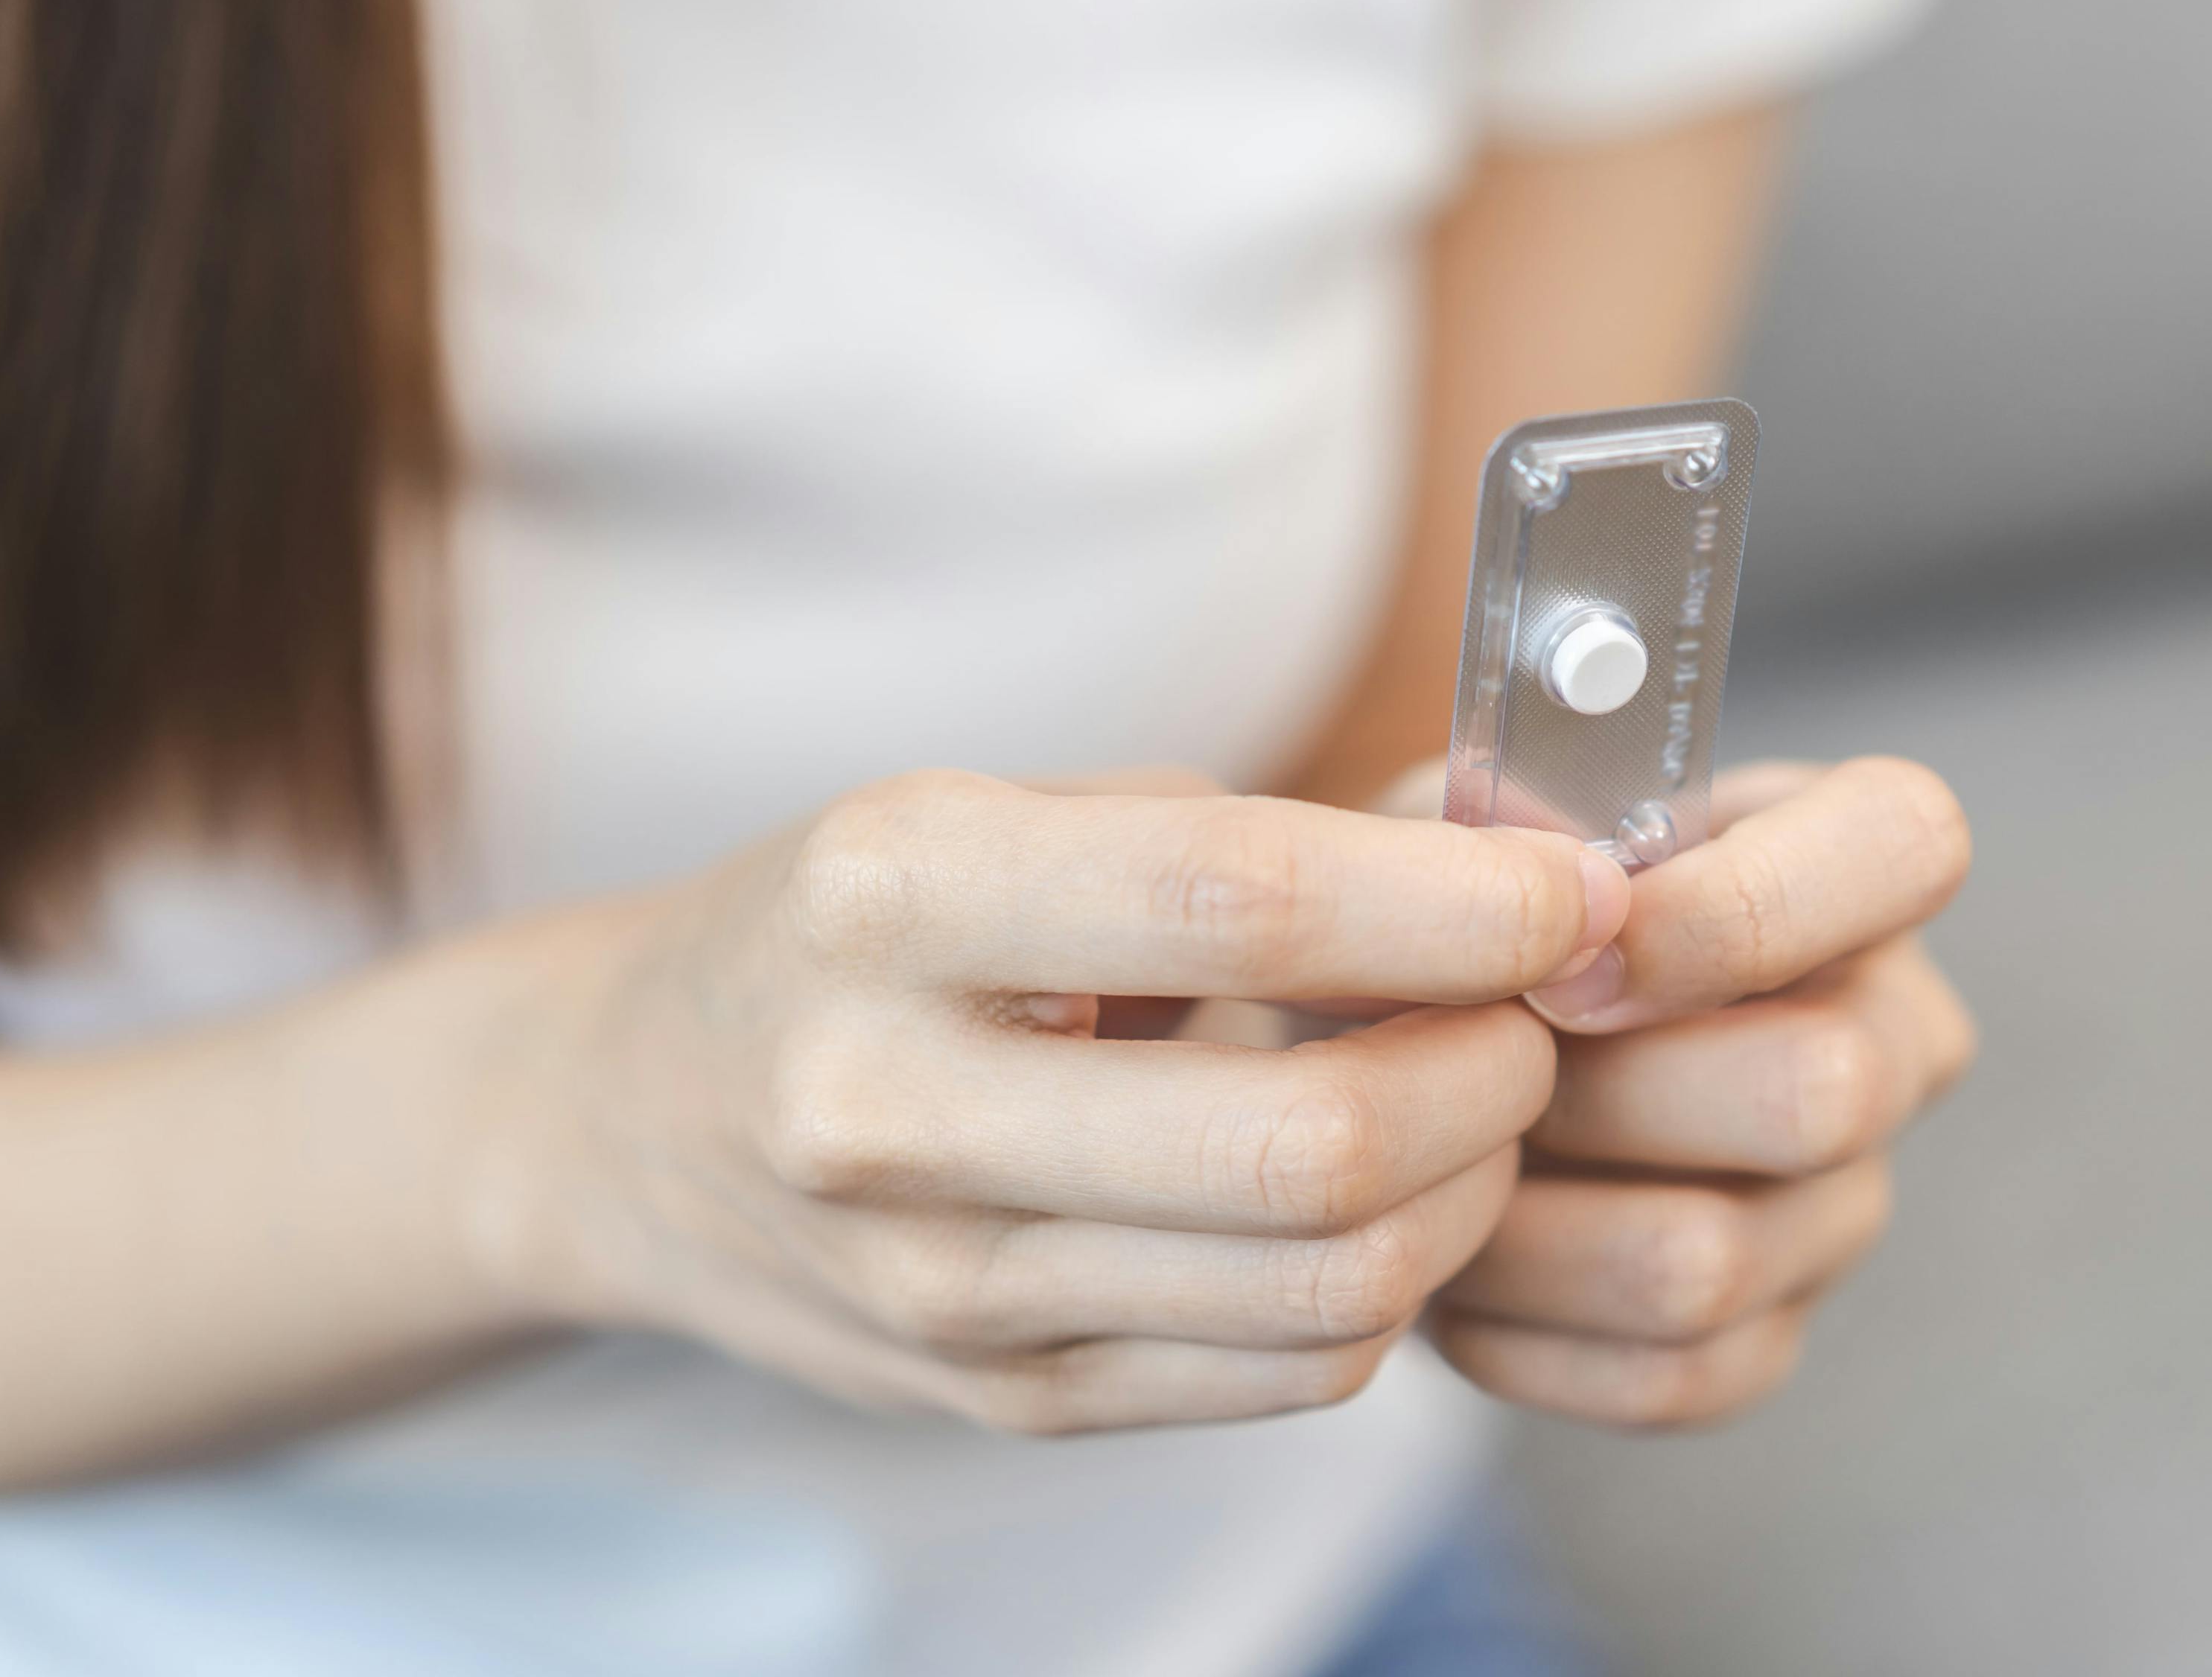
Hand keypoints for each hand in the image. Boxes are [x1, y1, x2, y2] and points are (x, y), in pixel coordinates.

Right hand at [472, 769, 1631, 1434]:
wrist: (636, 1118)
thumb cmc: (848, 929)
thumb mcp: (984, 812)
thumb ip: (1221, 843)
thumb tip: (1501, 873)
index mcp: (889, 898)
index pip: (1237, 906)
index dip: (1455, 904)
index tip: (1575, 889)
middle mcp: (894, 1107)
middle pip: (1307, 1144)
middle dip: (1494, 1069)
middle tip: (1533, 1006)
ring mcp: (944, 1287)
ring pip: (1329, 1288)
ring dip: (1469, 1187)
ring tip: (1472, 1096)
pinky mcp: (1003, 1400)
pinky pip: (1287, 1372)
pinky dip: (1390, 1283)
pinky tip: (1378, 1195)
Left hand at [1420, 758, 1975, 1426]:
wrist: (1381, 1067)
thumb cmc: (1441, 922)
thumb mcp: (1448, 835)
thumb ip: (1502, 845)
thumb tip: (1554, 915)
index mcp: (1838, 863)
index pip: (1908, 842)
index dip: (1745, 908)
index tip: (1568, 959)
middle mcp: (1886, 1037)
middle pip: (1827, 1089)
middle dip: (1606, 1088)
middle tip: (1472, 1073)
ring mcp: (1842, 1205)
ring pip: (1714, 1255)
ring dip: (1531, 1224)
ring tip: (1435, 1171)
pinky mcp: (1765, 1341)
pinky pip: (1665, 1372)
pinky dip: (1523, 1327)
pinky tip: (1453, 1265)